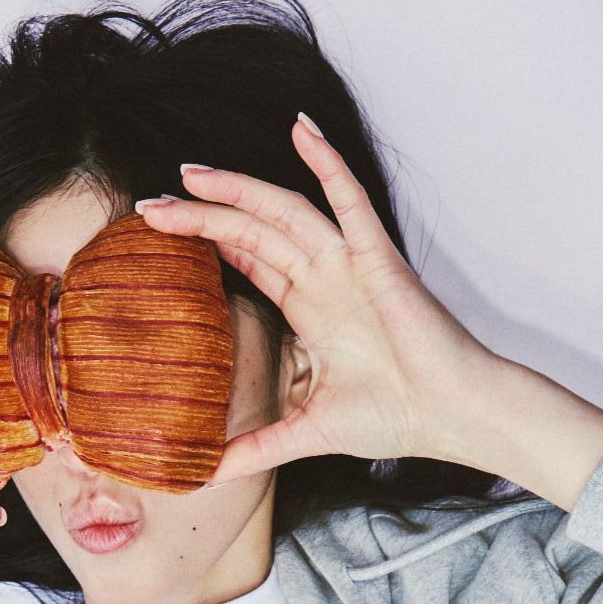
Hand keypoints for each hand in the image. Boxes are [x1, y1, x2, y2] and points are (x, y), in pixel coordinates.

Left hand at [133, 118, 507, 483]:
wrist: (452, 416)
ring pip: (283, 212)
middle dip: (201, 217)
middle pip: (253, 233)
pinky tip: (300, 129)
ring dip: (238, 188)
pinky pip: (348, 198)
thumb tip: (207, 474)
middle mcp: (327, 281)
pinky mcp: (375, 257)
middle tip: (151, 206)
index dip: (209, 245)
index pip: (252, 264)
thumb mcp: (308, 433)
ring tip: (189, 174)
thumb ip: (257, 448)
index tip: (161, 237)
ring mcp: (349, 265)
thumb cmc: (399, 419)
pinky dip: (326, 162)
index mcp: (313, 313)